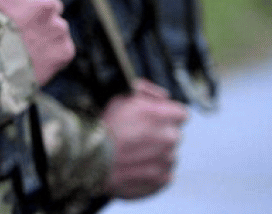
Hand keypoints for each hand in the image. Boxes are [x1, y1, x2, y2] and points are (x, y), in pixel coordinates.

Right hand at [0, 0, 73, 83]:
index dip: (31, 0)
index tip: (24, 10)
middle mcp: (46, 3)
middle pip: (52, 7)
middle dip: (41, 18)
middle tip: (24, 33)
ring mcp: (58, 27)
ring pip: (57, 29)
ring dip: (46, 37)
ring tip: (25, 52)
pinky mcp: (64, 49)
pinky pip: (62, 50)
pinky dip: (51, 56)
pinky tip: (33, 62)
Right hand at [102, 79, 187, 198]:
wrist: (90, 160)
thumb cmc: (103, 127)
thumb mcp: (119, 96)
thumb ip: (145, 91)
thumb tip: (162, 96)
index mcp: (161, 115)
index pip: (181, 113)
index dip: (168, 114)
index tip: (156, 117)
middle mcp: (169, 138)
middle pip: (174, 134)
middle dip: (161, 133)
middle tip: (139, 134)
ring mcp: (167, 160)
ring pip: (169, 154)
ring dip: (157, 152)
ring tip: (133, 152)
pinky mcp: (161, 179)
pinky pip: (164, 173)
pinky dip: (153, 169)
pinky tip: (135, 165)